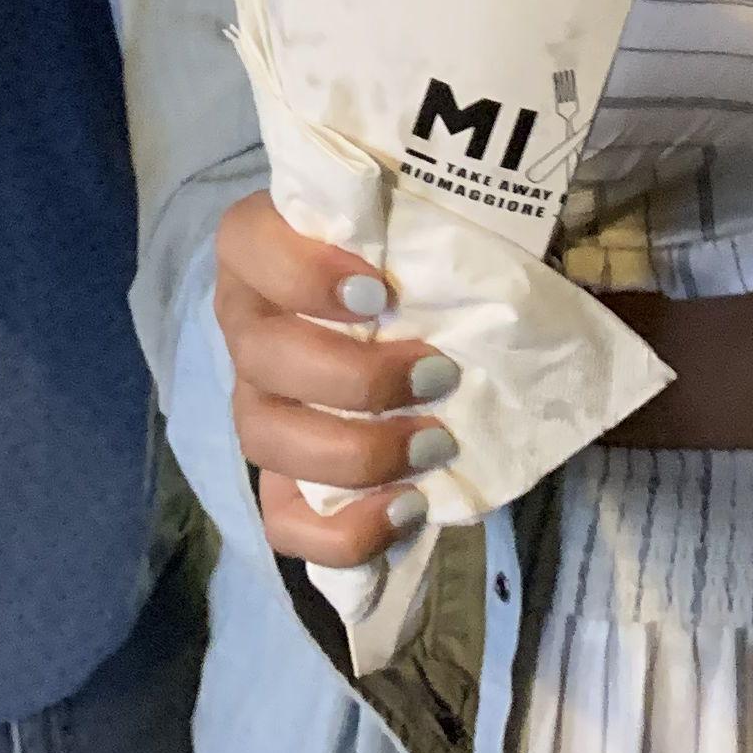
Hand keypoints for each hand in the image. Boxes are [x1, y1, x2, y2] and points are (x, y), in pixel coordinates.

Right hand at [214, 189, 457, 567]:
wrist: (421, 314)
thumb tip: (505, 263)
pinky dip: (342, 530)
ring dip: (354, 452)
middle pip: (262, 356)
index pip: (247, 243)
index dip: (301, 273)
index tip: (378, 294)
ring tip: (434, 446)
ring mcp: (259, 399)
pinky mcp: (284, 471)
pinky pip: (285, 519)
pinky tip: (406, 509)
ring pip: (265, 437)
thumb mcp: (433, 222)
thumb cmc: (425, 251)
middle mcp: (249, 320)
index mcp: (265, 244)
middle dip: (355, 378)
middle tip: (439, 374)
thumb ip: (442, 228)